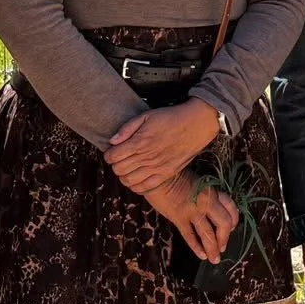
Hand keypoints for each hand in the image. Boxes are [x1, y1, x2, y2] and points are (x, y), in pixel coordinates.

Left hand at [106, 99, 222, 195]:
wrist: (195, 125)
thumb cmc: (170, 118)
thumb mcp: (146, 116)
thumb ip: (127, 129)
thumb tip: (112, 141)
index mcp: (139, 142)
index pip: (113, 156)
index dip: (108, 155)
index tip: (111, 152)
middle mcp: (146, 157)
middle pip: (119, 169)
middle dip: (114, 165)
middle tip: (118, 159)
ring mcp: (156, 168)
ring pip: (129, 180)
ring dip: (123, 176)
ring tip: (126, 169)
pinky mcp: (166, 174)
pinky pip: (145, 187)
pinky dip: (136, 186)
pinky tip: (136, 178)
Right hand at [148, 174, 238, 263]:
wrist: (156, 175)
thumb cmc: (175, 175)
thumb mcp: (197, 182)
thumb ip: (206, 195)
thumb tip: (212, 210)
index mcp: (212, 191)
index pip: (231, 207)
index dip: (234, 220)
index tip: (232, 228)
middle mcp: (206, 202)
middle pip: (223, 224)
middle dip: (224, 238)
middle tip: (223, 248)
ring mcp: (193, 211)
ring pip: (208, 234)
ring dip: (213, 248)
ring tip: (214, 259)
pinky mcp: (179, 218)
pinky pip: (190, 236)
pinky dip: (196, 247)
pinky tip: (201, 255)